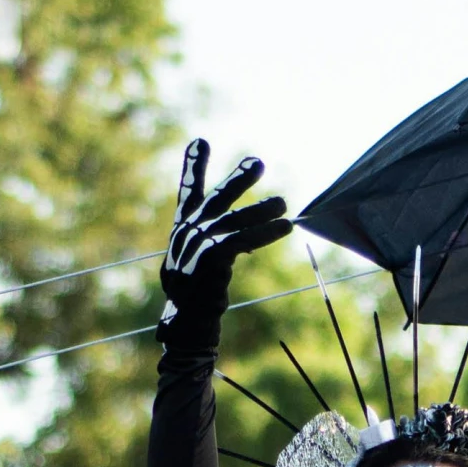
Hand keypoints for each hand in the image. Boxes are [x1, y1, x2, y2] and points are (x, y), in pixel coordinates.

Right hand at [157, 138, 290, 356]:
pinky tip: (285, 227)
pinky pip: (246, 239)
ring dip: (263, 209)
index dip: (193, 166)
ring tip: (284, 203)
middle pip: (216, 198)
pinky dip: (267, 232)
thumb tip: (231, 240)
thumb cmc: (192, 300)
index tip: (200, 141)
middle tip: (258, 162)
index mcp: (182, 230)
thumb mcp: (193, 266)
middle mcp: (188, 232)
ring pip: (237, 219)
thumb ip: (208, 245)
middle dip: (238, 179)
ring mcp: (198, 243)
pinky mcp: (212, 256)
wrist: (184, 325)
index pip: (188, 192)